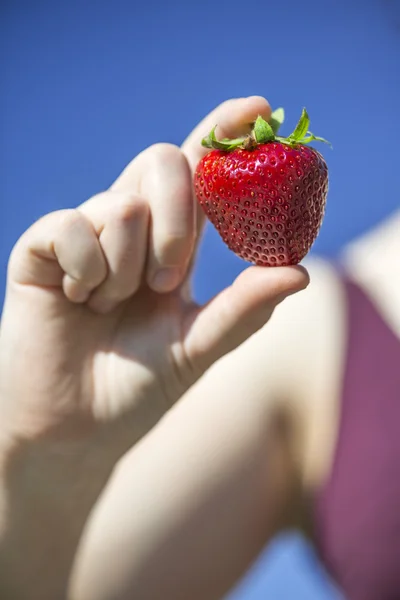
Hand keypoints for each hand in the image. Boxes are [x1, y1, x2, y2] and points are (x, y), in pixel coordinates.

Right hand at [0, 96, 307, 459]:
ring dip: (125, 269)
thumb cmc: (138, 387)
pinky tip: (76, 300)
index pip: (201, 172)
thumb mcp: (198, 348)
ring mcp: (85, 233)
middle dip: (178, 220)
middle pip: (163, 161)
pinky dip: (84, 269)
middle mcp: (131, 228)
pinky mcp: (41, 246)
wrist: (75, 427)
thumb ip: (244, 310)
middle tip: (168, 279)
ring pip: (121, 204)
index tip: (260, 110)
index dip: (224, 135)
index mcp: (172, 244)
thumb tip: (299, 272)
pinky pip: (70, 225)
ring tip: (107, 308)